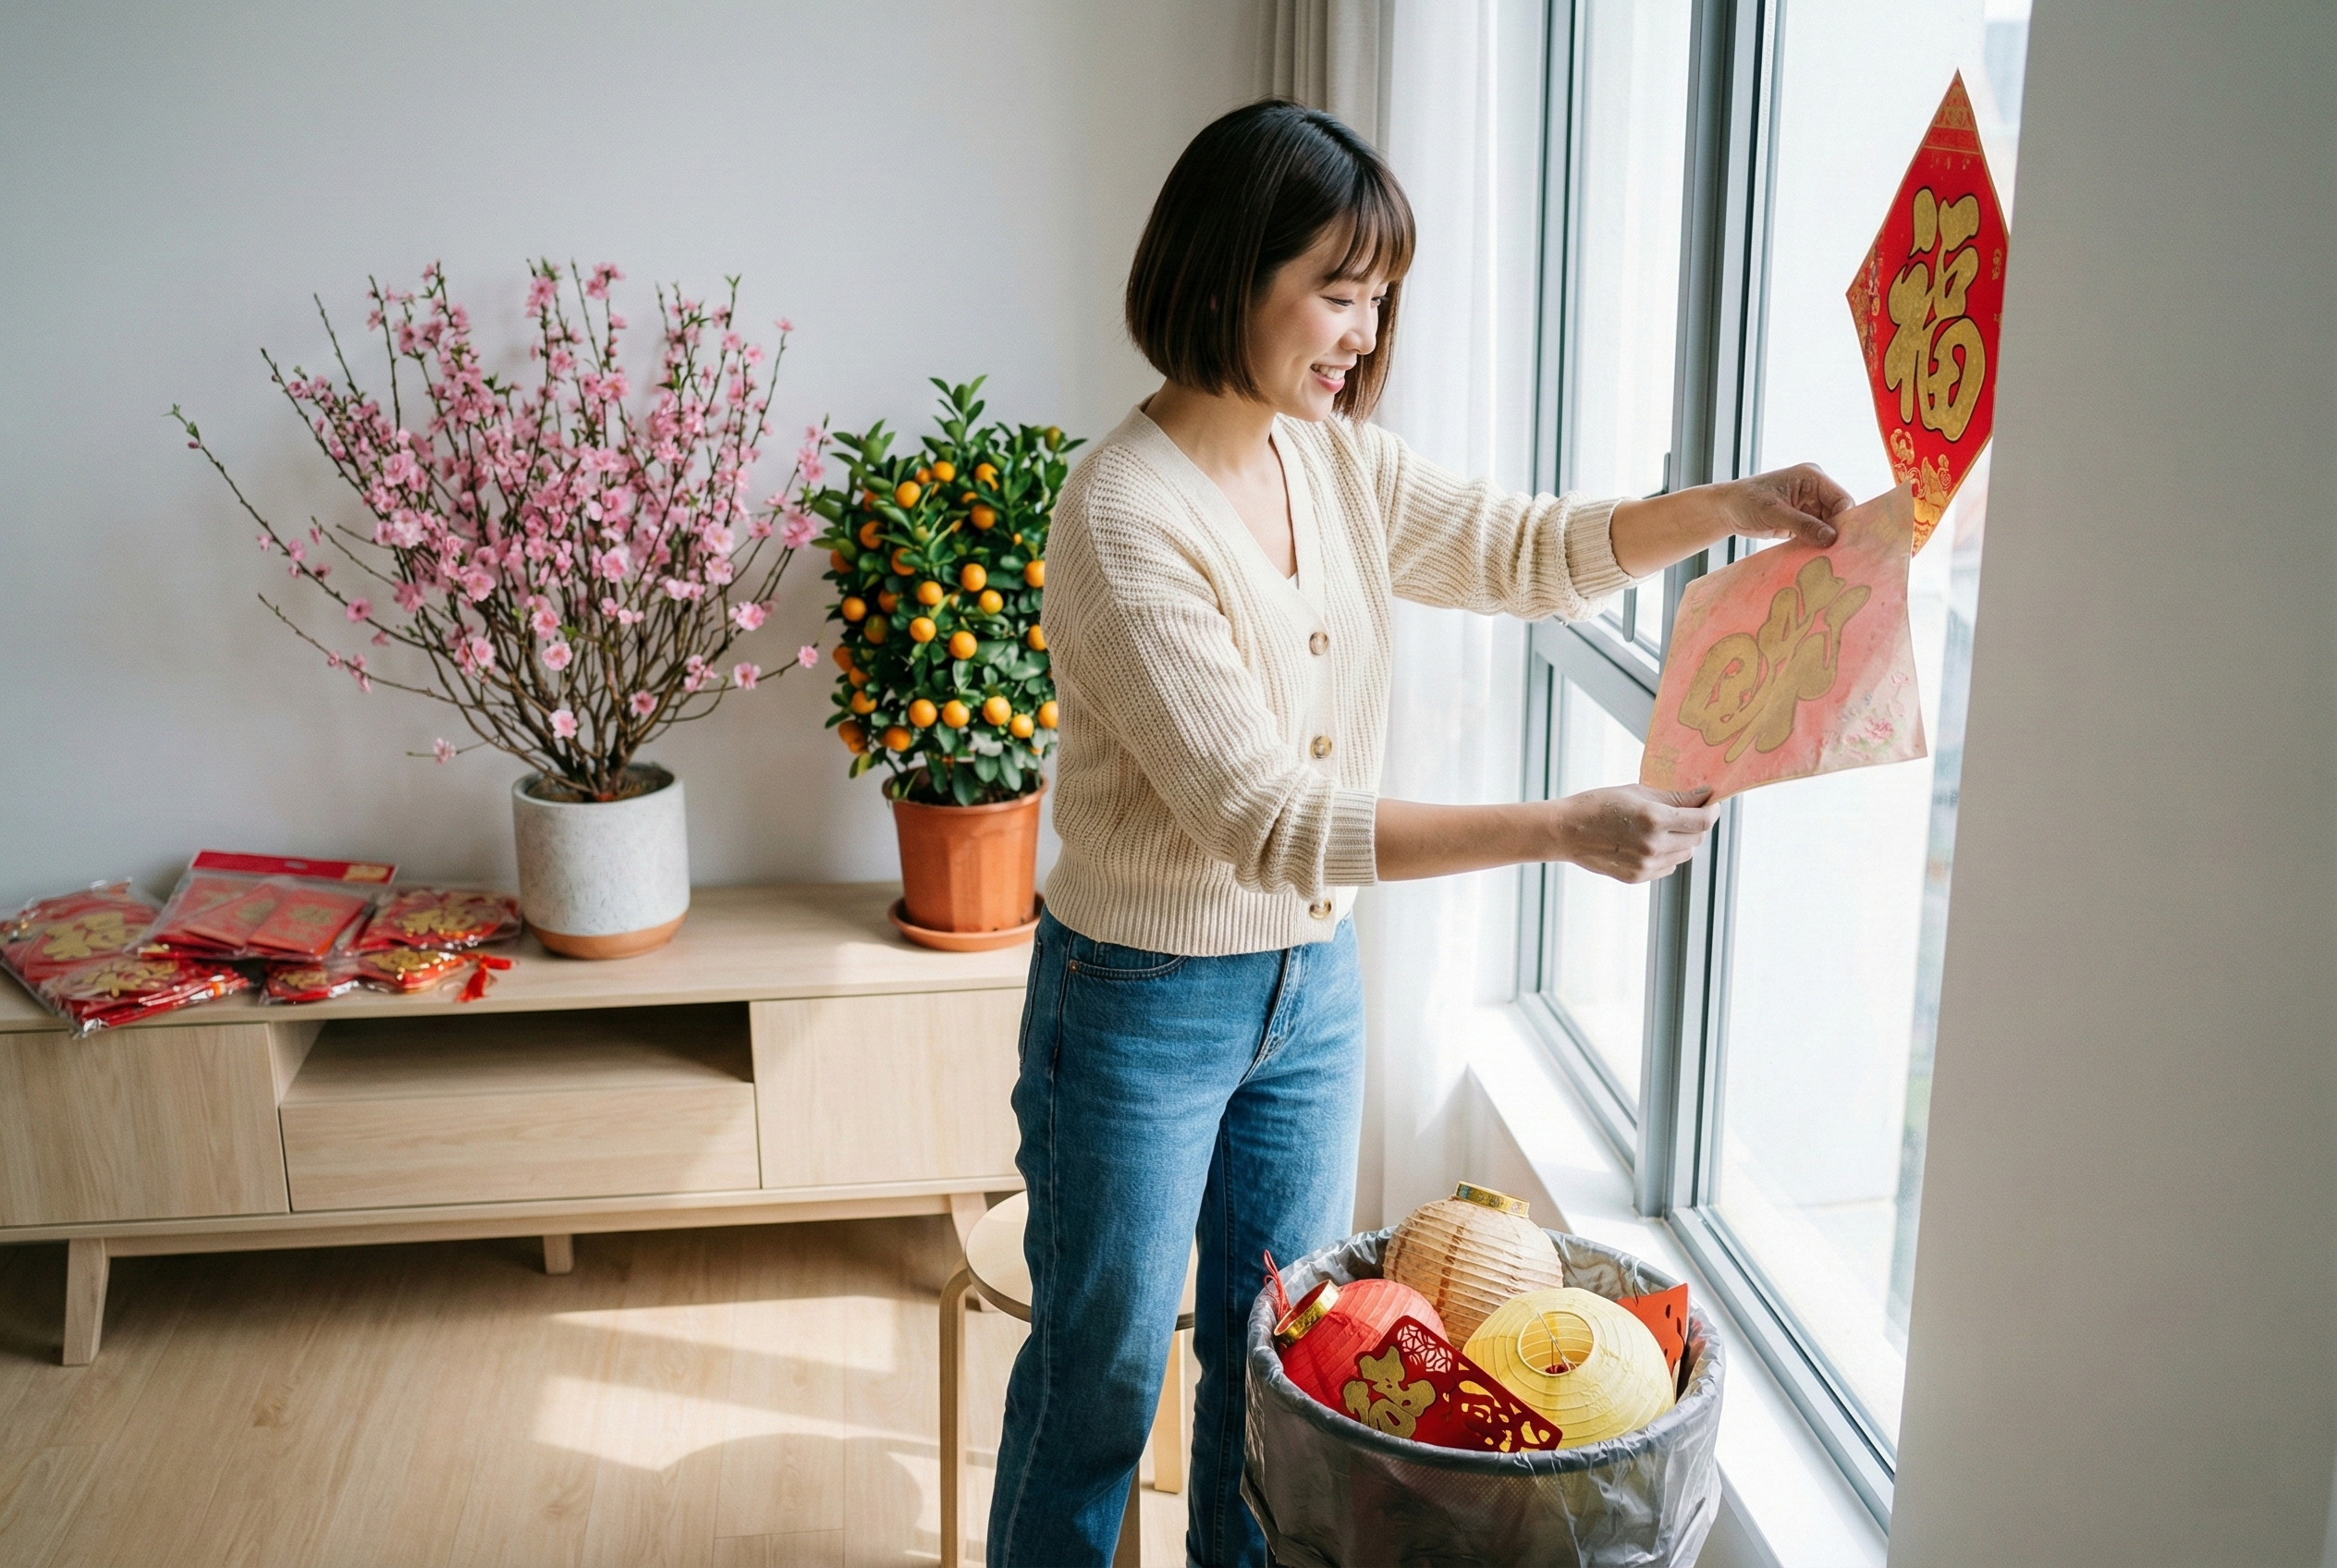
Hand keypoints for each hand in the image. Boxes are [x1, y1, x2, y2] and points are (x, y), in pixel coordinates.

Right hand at [1553, 785, 1718, 883]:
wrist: (1566, 831)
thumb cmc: (1598, 805)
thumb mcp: (1637, 792)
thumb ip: (1673, 797)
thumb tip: (1703, 796)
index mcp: (1654, 819)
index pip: (1702, 820)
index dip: (1712, 810)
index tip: (1711, 804)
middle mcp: (1653, 845)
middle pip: (1697, 838)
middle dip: (1697, 824)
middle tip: (1686, 812)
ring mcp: (1646, 865)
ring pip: (1685, 854)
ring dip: (1683, 840)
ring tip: (1663, 827)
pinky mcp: (1638, 877)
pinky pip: (1668, 866)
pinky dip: (1667, 854)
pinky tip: (1649, 842)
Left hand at [1608, 463, 1851, 577]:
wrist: (1725, 509)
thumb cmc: (1745, 502)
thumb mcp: (1774, 513)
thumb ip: (1803, 525)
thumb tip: (1831, 538)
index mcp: (1813, 477)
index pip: (1842, 499)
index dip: (1846, 521)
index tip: (1844, 544)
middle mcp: (1815, 489)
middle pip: (1839, 514)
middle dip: (1838, 533)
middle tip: (1840, 557)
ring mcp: (1810, 504)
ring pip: (1830, 526)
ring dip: (1828, 541)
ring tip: (1828, 560)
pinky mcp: (1803, 518)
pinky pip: (1818, 532)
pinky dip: (1817, 544)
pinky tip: (1817, 557)